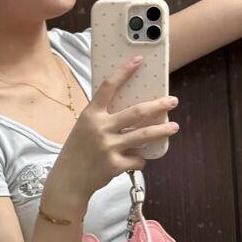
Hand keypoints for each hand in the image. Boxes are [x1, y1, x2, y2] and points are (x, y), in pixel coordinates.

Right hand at [53, 54, 179, 202]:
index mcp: (91, 114)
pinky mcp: (114, 165)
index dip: (124, 72)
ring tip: (174, 127)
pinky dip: (140, 158)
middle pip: (136, 112)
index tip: (139, 60)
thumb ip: (104, 118)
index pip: (108, 86)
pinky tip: (135, 159)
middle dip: (158, 105)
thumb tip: (135, 111)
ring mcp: (108, 147)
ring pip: (143, 135)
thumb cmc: (79, 150)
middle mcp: (99, 128)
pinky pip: (137, 158)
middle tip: (173, 101)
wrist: (68, 181)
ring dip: (162, 130)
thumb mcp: (85, 128)